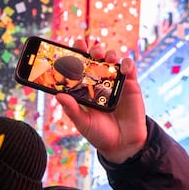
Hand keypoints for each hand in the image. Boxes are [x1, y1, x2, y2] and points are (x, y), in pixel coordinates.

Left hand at [55, 38, 147, 162]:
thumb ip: (72, 109)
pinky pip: (129, 68)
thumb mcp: (83, 122)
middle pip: (96, 58)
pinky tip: (122, 68)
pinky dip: (126, 63)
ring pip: (112, 59)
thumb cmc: (99, 134)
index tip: (75, 45)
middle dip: (93, 50)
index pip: (80, 65)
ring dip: (109, 54)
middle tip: (92, 52)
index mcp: (85, 87)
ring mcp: (115, 82)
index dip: (77, 53)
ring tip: (106, 58)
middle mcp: (100, 81)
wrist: (122, 145)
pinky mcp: (130, 85)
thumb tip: (58, 95)